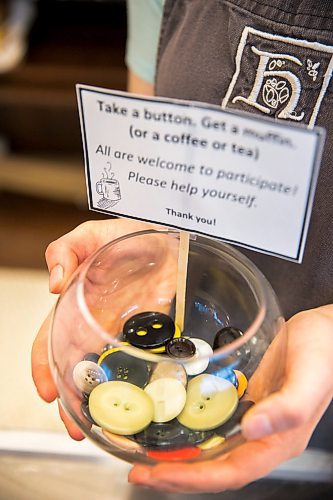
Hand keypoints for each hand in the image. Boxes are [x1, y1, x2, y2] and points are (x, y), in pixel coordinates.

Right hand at [31, 218, 159, 438]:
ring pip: (106, 371)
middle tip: (78, 428)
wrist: (166, 234)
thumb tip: (53, 283)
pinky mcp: (150, 332)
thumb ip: (65, 251)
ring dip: (103, 399)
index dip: (44, 368)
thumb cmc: (125, 233)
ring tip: (107, 426)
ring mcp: (122, 330)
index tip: (48, 393)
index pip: (50, 341)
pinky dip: (137, 383)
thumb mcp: (90, 235)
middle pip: (76, 367)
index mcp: (74, 306)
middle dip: (73, 399)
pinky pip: (141, 361)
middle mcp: (95, 324)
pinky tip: (141, 402)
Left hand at [128, 305, 332, 492]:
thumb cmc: (323, 352)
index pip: (230, 472)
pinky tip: (173, 423)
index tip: (158, 474)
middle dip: (177, 473)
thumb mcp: (310, 377)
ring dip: (180, 456)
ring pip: (213, 449)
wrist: (327, 331)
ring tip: (147, 455)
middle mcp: (263, 436)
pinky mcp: (246, 401)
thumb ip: (288, 408)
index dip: (194, 478)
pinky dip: (191, 431)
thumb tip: (252, 429)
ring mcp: (254, 420)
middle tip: (138, 470)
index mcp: (278, 440)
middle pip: (215, 467)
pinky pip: (215, 424)